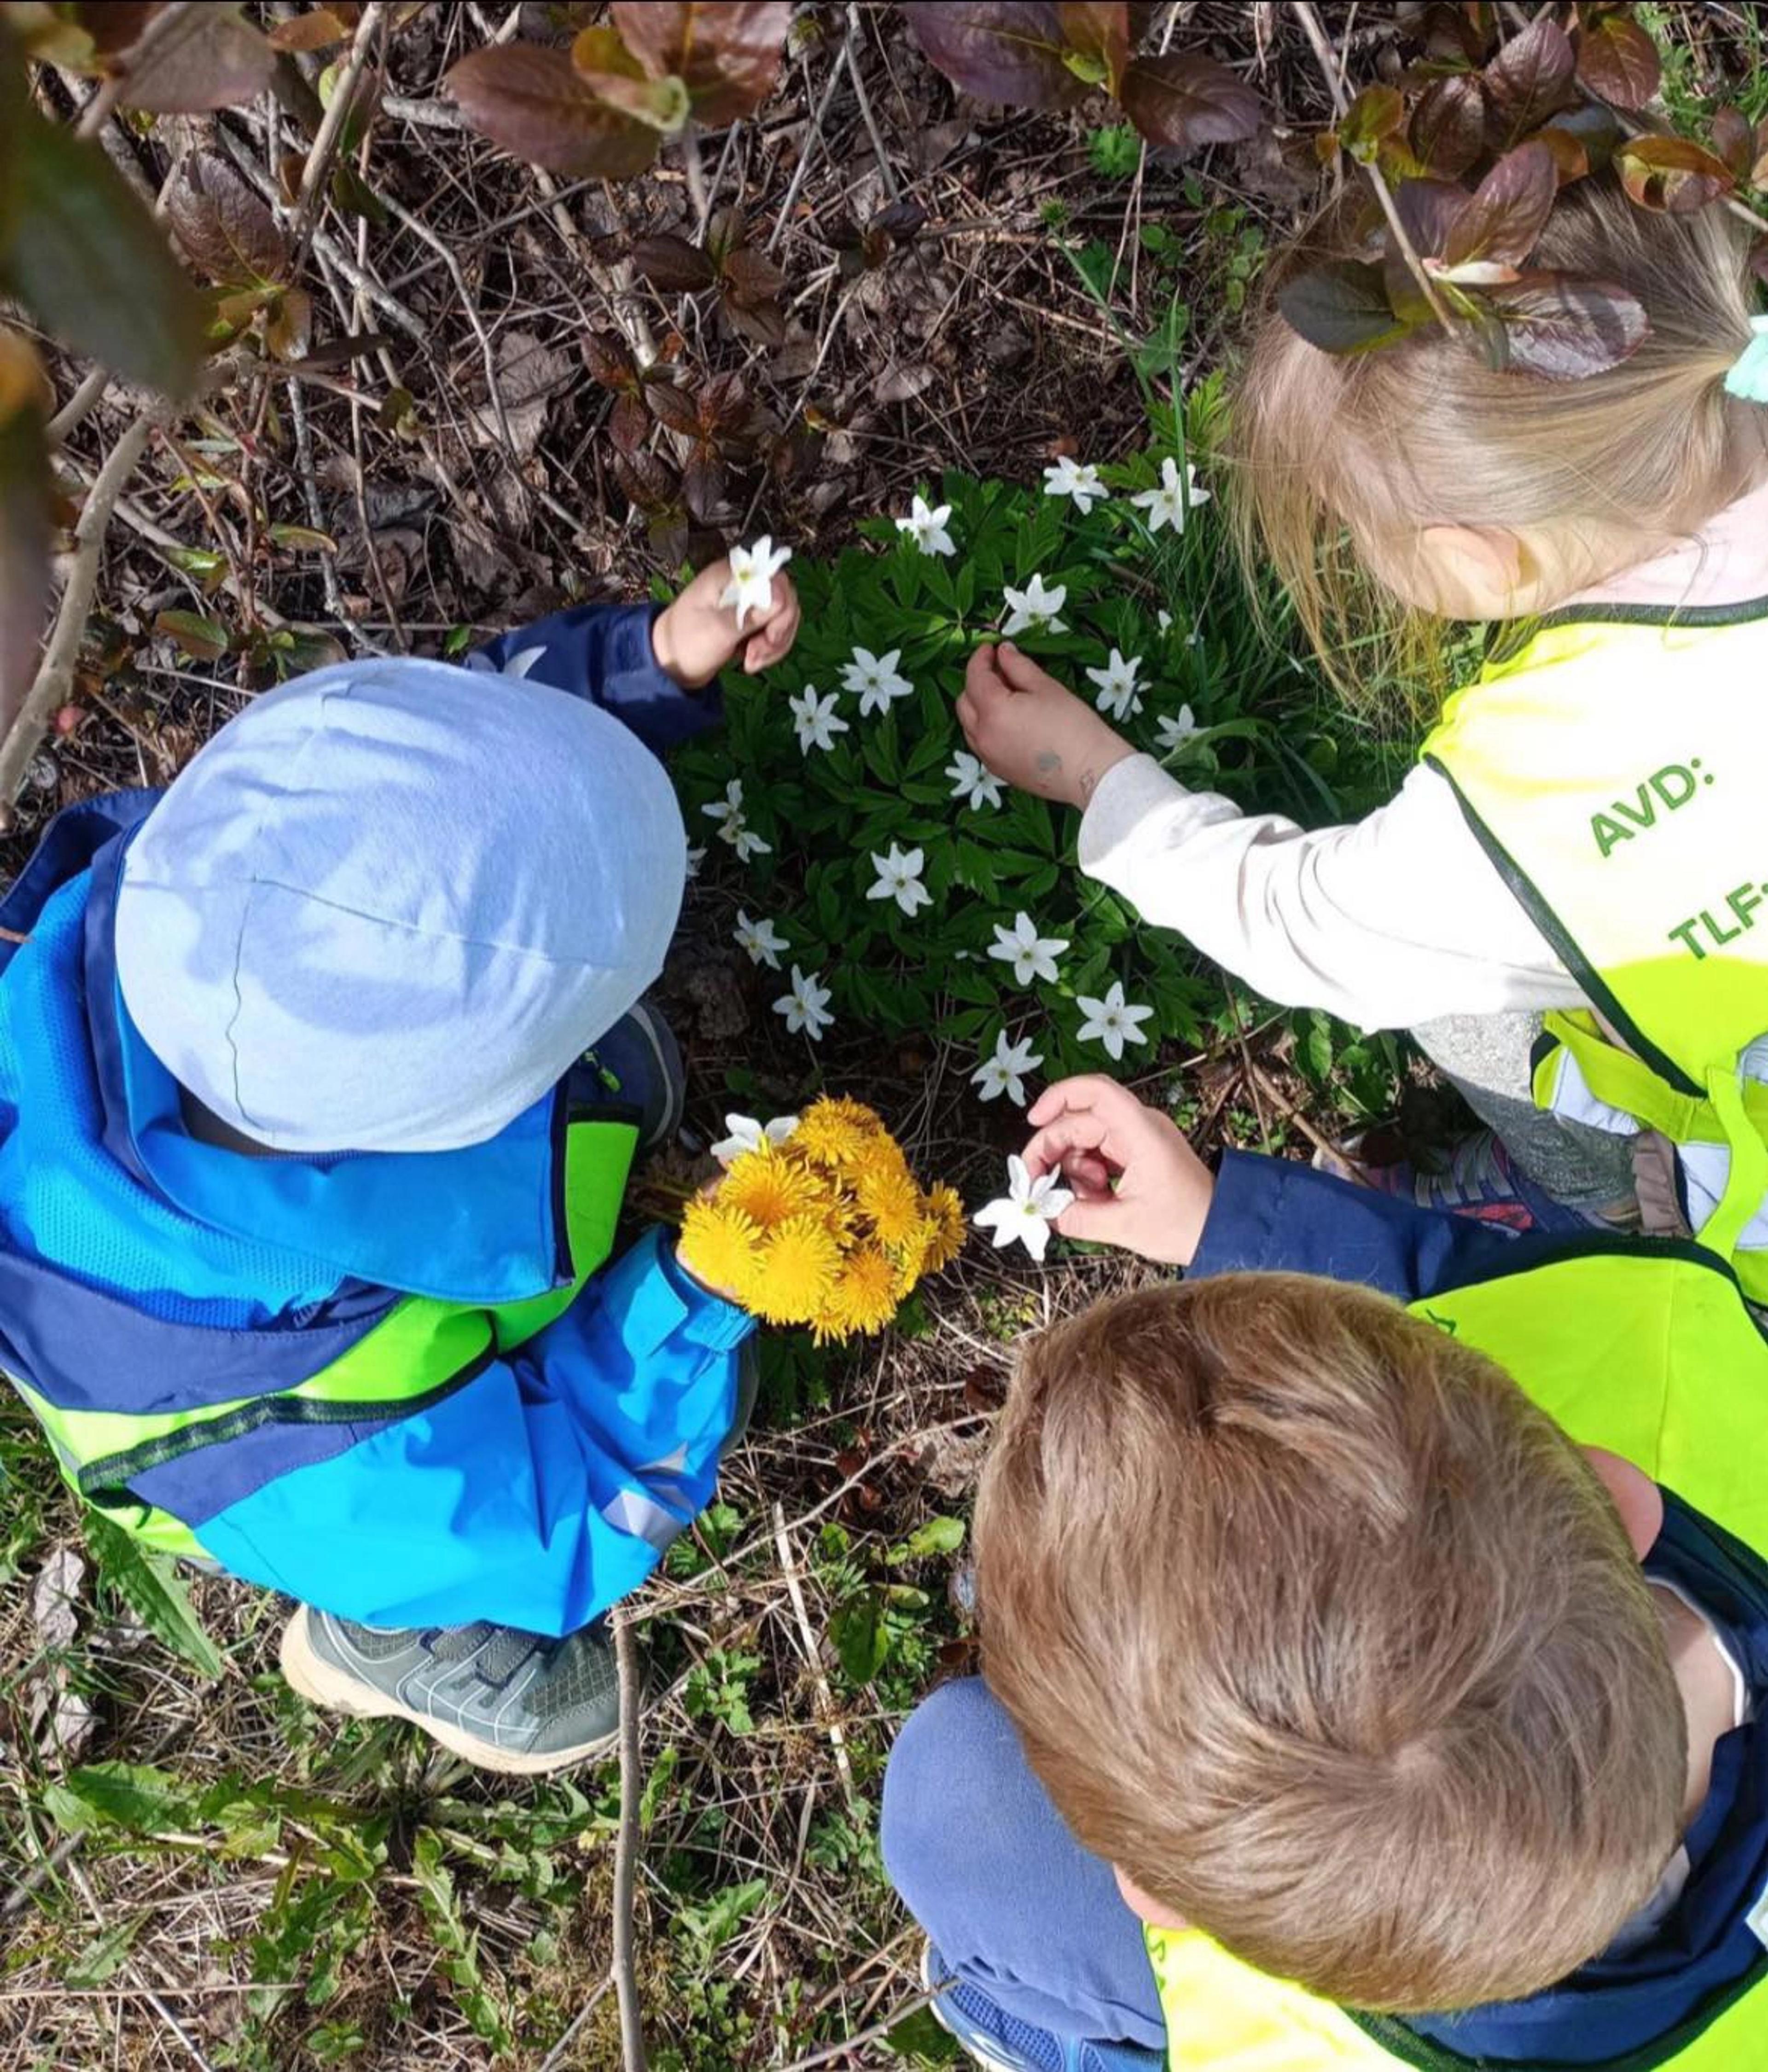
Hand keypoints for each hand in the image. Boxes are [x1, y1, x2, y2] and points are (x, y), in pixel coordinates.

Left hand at [653, 559, 801, 688]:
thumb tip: (781, 599)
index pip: (775, 579)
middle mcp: (743, 584)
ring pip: (783, 618)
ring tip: (752, 662)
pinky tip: (751, 662)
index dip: (781, 606)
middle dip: (779, 631)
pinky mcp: (750, 621)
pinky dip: (770, 649)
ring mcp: (748, 603)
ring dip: (775, 644)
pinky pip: (775, 631)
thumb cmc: (685, 643)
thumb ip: (749, 615)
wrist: (670, 664)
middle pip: (785, 599)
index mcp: (730, 576)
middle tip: (758, 654)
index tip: (770, 635)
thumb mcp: (717, 631)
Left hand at [955, 641, 1134, 809]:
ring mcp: (988, 757)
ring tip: (1005, 696)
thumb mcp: (1046, 687)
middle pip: (965, 701)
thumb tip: (1004, 651)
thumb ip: (1019, 666)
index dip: (981, 658)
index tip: (990, 648)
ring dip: (979, 706)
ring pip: (969, 724)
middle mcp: (983, 736)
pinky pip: (981, 743)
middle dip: (977, 682)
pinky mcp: (998, 770)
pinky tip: (1009, 721)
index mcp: (993, 711)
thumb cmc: (1073, 726)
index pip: (975, 677)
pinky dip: (986, 727)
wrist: (1089, 771)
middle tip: (1000, 671)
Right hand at [1020, 1075, 1213, 1266]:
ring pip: (1084, 1142)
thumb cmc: (1186, 1224)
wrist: (1223, 1231)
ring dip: (1074, 1172)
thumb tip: (1046, 1213)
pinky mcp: (1135, 1155)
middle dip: (1052, 1151)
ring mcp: (1136, 1140)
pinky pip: (1097, 1156)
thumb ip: (1079, 1217)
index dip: (1059, 1096)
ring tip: (1091, 1202)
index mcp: (1141, 1132)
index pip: (1096, 1091)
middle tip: (1035, 1184)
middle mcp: (1138, 1128)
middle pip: (1078, 1122)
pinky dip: (1089, 1179)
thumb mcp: (1126, 1226)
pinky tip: (1099, 1202)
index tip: (1033, 1120)